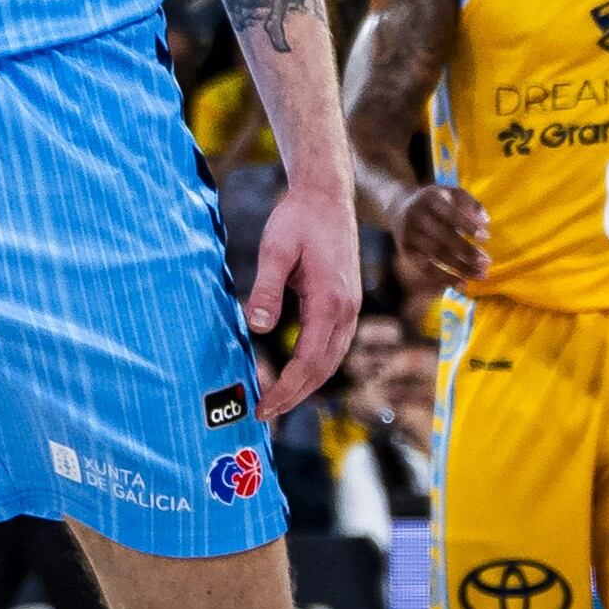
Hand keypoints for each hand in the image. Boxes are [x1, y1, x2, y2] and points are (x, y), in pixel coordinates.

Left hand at [246, 180, 362, 417]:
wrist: (327, 196)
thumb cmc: (298, 219)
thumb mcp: (275, 249)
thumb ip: (266, 289)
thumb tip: (258, 328)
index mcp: (330, 302)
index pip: (309, 361)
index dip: (287, 388)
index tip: (264, 405)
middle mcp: (347, 311)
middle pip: (323, 369)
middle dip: (295, 395)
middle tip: (264, 412)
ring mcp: (350, 308)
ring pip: (331, 360)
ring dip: (306, 384)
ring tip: (277, 400)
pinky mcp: (346, 303)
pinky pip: (333, 345)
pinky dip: (315, 366)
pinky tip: (296, 372)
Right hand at [393, 181, 489, 287]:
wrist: (399, 206)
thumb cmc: (436, 202)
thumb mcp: (451, 193)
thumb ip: (471, 203)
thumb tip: (485, 221)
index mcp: (430, 198)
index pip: (450, 213)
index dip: (468, 225)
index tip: (486, 237)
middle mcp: (416, 215)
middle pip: (443, 236)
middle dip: (466, 251)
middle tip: (486, 262)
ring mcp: (409, 234)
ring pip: (436, 254)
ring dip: (460, 267)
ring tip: (481, 275)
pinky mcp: (407, 250)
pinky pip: (426, 267)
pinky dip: (445, 278)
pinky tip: (463, 284)